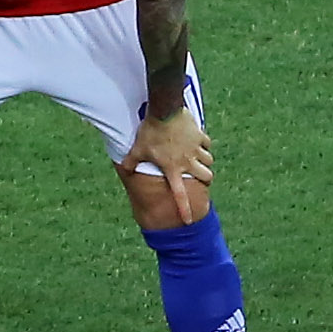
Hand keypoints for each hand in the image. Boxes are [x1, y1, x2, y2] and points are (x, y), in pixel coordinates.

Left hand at [122, 107, 213, 223]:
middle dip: (205, 179)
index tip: (189, 220)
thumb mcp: (137, 149)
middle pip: (207, 177)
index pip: (180, 194)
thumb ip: (131, 162)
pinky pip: (207, 144)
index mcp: (172, 169)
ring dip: (205, 162)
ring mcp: (196, 149)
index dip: (184, 208)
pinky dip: (204, 145)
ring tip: (196, 157)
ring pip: (209, 161)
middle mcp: (188, 162)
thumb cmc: (149, 132)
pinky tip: (196, 141)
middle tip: (199, 176)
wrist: (164, 111)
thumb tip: (123, 169)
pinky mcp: (200, 136)